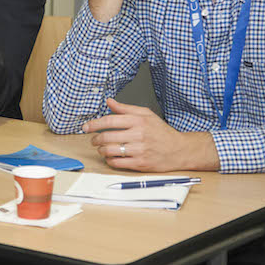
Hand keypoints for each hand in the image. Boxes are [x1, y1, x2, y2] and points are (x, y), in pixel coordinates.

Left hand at [86, 99, 219, 170]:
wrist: (179, 150)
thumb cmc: (161, 132)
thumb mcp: (146, 115)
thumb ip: (126, 108)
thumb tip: (110, 101)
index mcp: (139, 121)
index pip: (110, 120)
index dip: (95, 124)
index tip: (86, 127)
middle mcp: (139, 135)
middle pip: (107, 136)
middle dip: (96, 139)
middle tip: (94, 140)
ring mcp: (139, 150)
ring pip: (110, 150)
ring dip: (101, 150)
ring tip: (101, 148)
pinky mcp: (140, 163)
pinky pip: (117, 163)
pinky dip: (109, 160)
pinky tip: (110, 157)